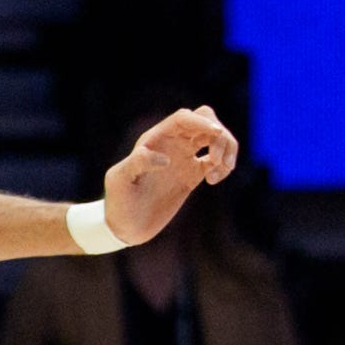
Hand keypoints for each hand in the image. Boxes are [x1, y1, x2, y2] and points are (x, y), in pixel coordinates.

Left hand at [98, 107, 239, 247]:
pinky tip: (213, 181)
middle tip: (215, 159)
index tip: (216, 133)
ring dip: (227, 148)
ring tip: (221, 170)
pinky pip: (217, 160)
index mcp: (155, 139)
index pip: (183, 118)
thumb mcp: (120, 181)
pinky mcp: (193, 174)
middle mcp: (171, 143)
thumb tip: (164, 159)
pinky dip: (224, 165)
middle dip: (218, 133)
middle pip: (205, 119)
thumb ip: (136, 164)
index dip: (201, 121)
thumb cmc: (118, 202)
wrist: (125, 226)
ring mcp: (184, 157)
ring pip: (215, 137)